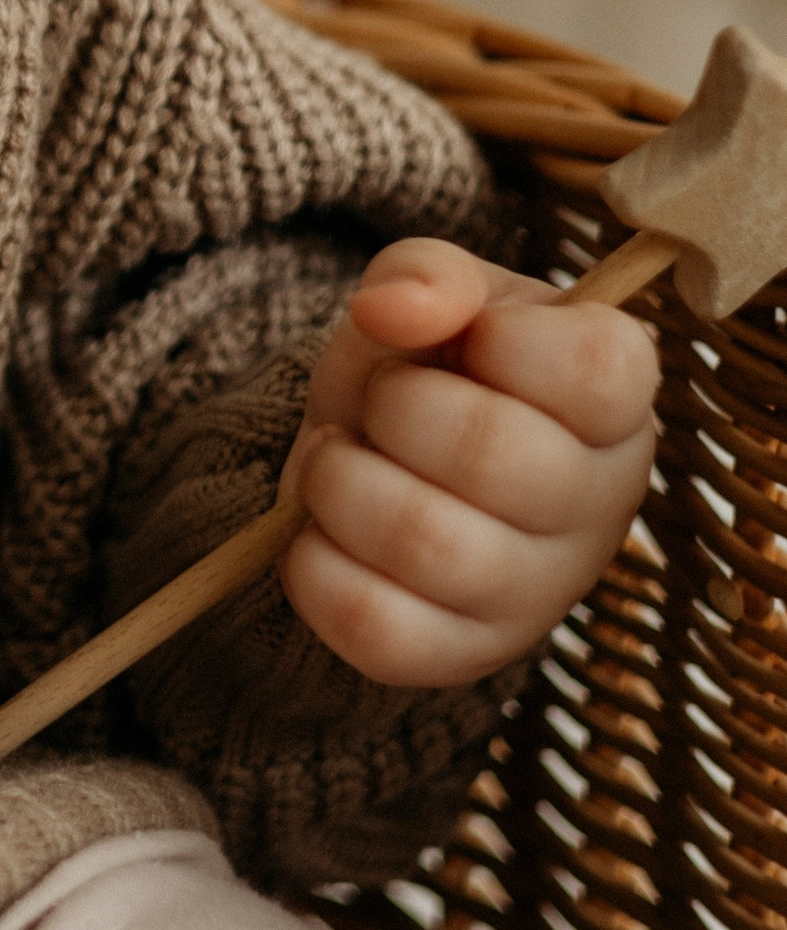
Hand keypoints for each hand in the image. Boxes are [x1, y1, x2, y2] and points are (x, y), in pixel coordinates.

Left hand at [278, 239, 657, 687]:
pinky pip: (375, 625)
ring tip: (338, 462)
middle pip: (489, 451)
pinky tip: (321, 529)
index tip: (470, 340)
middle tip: (382, 402)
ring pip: (424, 541)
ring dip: (340, 480)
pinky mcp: (463, 655)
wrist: (382, 465)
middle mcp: (599, 506)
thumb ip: (425, 274)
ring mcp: (539, 594)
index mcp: (615, 404)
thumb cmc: (432, 370)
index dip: (505, 341)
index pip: (598, 370)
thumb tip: (393, 308)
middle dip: (395, 406)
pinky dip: (313, 563)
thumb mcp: (433, 296)